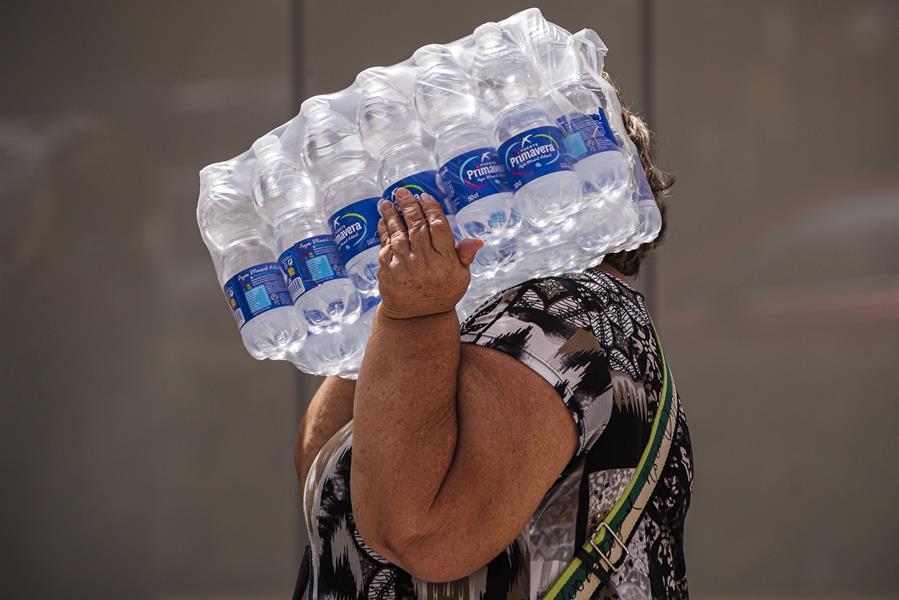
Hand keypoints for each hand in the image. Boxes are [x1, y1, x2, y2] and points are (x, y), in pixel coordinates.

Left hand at [376, 188, 482, 319]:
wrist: (418, 318)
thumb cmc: (442, 293)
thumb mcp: (461, 277)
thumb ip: (465, 256)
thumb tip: (477, 240)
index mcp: (446, 261)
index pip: (439, 228)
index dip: (431, 209)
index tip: (425, 197)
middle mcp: (426, 262)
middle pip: (417, 227)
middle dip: (409, 207)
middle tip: (403, 192)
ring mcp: (405, 267)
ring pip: (398, 235)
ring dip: (392, 216)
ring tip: (387, 202)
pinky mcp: (389, 272)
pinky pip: (385, 247)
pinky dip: (384, 232)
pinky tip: (382, 221)